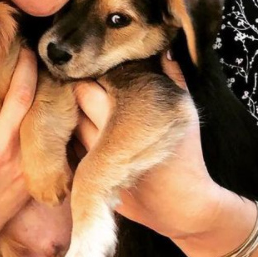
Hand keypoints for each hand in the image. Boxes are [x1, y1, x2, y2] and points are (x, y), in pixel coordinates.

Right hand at [0, 48, 37, 254]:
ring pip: (35, 109)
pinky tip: (53, 90)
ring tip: (34, 54)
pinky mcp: (31, 169)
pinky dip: (51, 112)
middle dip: (20, 62)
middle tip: (19, 36)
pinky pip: (46, 136)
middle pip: (18, 93)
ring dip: (37, 79)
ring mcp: (19, 156)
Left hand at [73, 52, 219, 239]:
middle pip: (73, 106)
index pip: (88, 88)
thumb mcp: (186, 112)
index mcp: (125, 118)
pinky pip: (71, 150)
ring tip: (88, 110)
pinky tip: (89, 136)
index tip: (97, 75)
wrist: (184, 207)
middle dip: (78, 94)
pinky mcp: (89, 181)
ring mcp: (93, 161)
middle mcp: (103, 139)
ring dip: (74, 117)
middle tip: (88, 88)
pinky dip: (76, 141)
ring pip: (69, 127)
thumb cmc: (187, 156)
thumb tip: (164, 49)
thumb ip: (174, 77)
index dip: (89, 79)